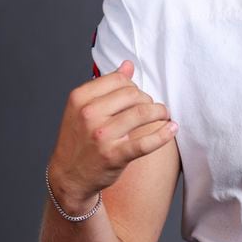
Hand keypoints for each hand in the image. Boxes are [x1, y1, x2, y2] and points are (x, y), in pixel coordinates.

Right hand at [48, 60, 176, 209]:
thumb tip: (128, 65)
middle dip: (147, 99)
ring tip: (164, 115)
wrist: (69, 176)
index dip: (134, 86)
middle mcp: (89, 114)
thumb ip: (105, 86)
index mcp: (80, 98)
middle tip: (152, 108)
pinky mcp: (114, 156)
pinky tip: (172, 128)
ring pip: (142, 113)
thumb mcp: (83, 109)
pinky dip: (163, 134)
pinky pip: (145, 142)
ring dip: (159, 112)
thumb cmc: (79, 140)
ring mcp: (101, 135)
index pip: (118, 80)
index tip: (138, 96)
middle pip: (132, 94)